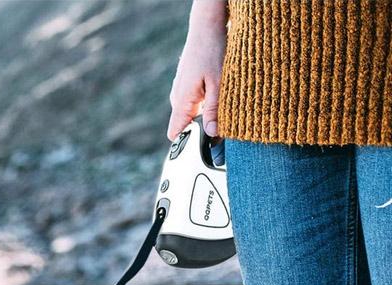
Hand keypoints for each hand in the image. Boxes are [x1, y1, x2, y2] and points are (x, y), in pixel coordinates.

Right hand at [168, 0, 226, 139]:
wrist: (207, 25)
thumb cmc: (213, 50)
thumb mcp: (219, 83)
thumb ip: (214, 111)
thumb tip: (213, 135)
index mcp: (181, 102)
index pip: (175, 134)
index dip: (187, 144)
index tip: (203, 148)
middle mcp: (177, 98)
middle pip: (184, 127)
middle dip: (200, 132)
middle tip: (220, 134)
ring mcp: (181, 91)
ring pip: (190, 115)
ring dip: (203, 118)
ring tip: (221, 114)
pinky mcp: (187, 85)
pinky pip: (193, 103)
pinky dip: (204, 106)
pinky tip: (217, 98)